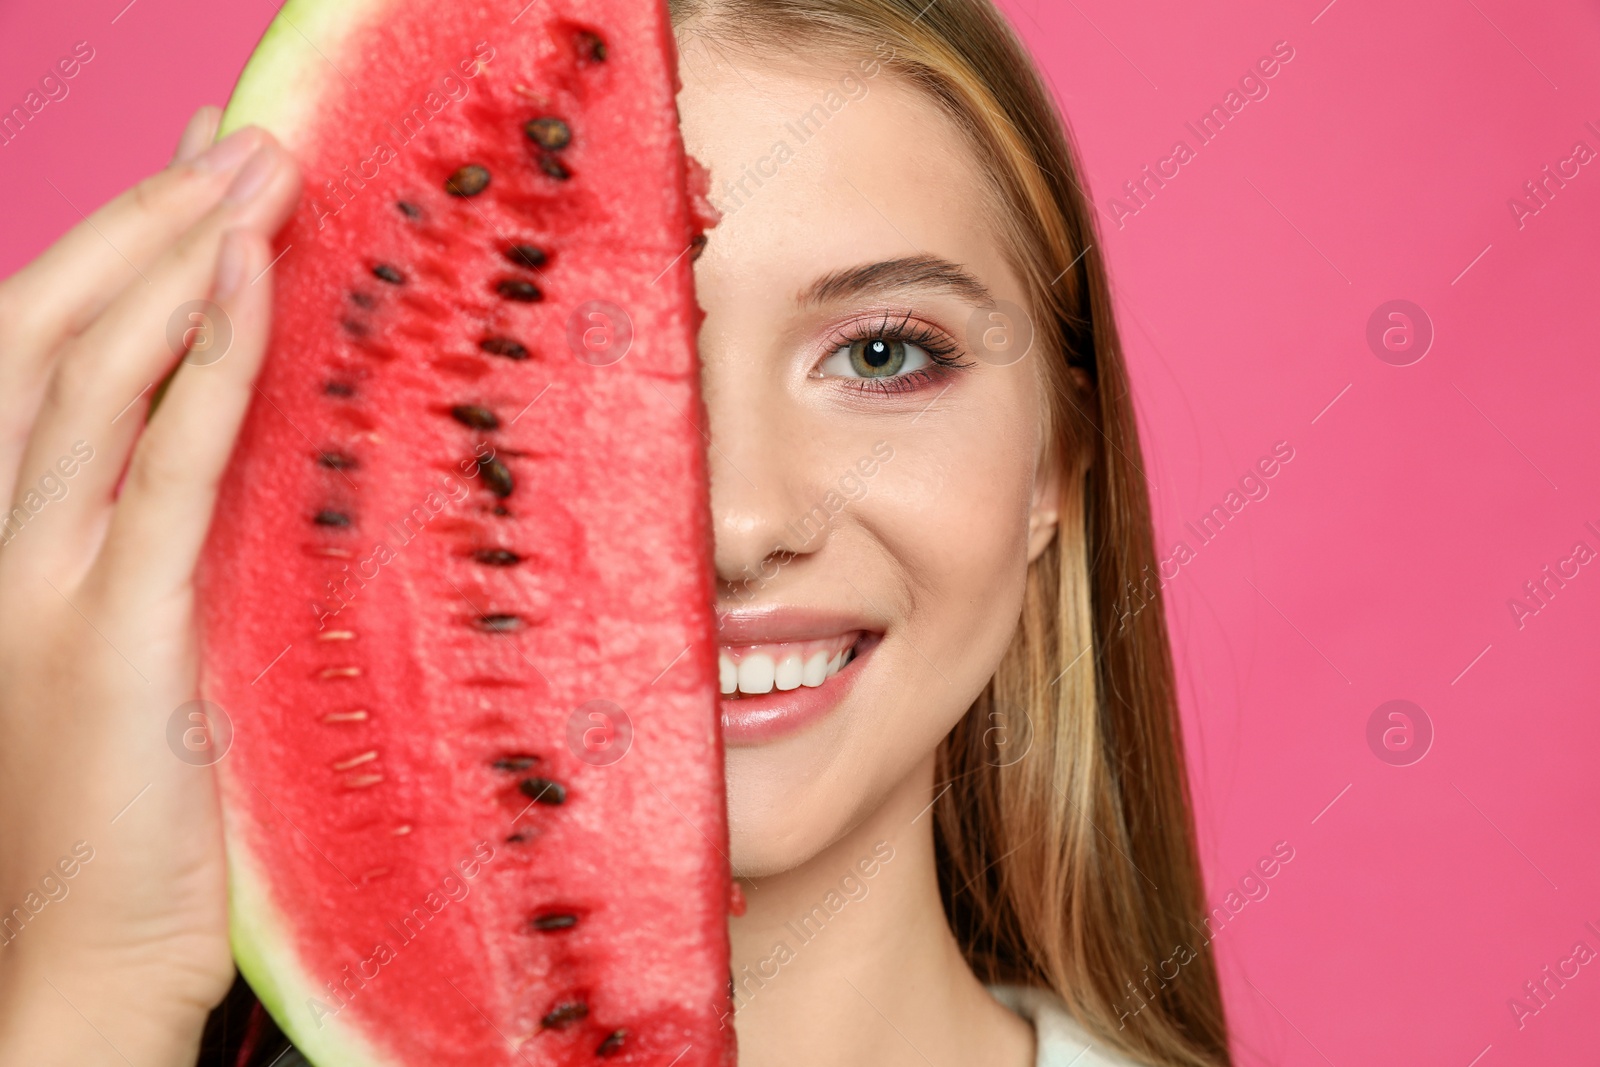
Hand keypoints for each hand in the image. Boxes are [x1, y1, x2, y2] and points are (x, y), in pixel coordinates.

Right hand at [0, 107, 299, 1065]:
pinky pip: (162, 465)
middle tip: (233, 142)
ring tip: (255, 169)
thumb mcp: (108, 667)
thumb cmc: (96, 835)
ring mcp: (32, 585)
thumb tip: (222, 458)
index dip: (103, 259)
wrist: (60, 981)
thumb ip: (140, 558)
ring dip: (174, 253)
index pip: (28, 362)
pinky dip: (207, 361)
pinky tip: (253, 280)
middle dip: (138, 221)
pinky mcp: (110, 636)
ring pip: (87, 372)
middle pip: (40, 333)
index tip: (184, 185)